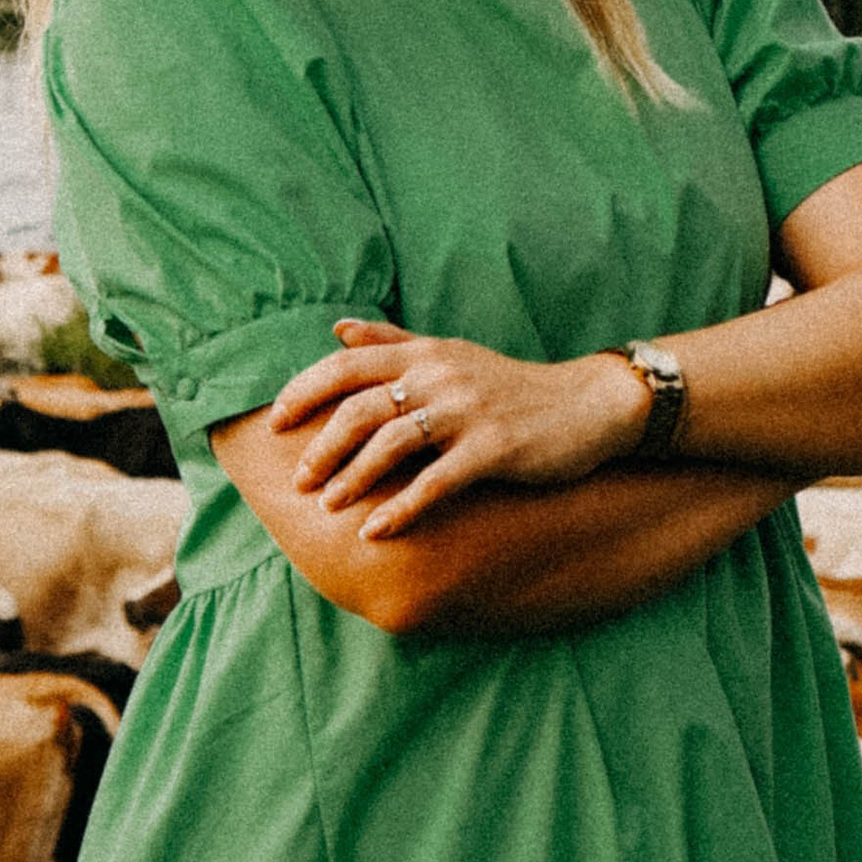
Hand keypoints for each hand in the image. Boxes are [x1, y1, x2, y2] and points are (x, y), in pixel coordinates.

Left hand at [266, 320, 653, 537]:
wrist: (587, 404)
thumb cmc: (510, 384)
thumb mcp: (451, 353)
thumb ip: (393, 341)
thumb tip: (336, 329)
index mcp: (426, 353)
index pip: (346, 364)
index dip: (304, 391)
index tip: (274, 421)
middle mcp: (441, 376)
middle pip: (361, 407)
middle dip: (321, 446)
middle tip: (299, 479)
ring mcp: (467, 412)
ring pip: (392, 443)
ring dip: (352, 478)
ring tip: (328, 507)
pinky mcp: (494, 449)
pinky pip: (437, 482)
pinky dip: (402, 508)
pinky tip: (377, 531)